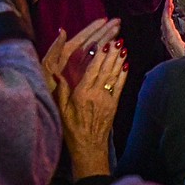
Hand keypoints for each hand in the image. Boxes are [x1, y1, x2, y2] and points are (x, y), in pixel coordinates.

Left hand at [43, 17, 121, 91]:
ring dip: (109, 38)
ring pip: (99, 48)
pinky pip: (100, 60)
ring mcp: (82, 65)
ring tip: (118, 29)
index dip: (95, 27)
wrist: (48, 102)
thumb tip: (62, 30)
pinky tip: (115, 48)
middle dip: (106, 29)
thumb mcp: (47, 64)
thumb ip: (55, 48)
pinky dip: (108, 53)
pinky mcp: (87, 74)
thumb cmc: (46, 84)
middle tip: (118, 21)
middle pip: (94, 39)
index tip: (106, 19)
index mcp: (67, 52)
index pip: (84, 36)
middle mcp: (77, 56)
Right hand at [55, 37, 126, 179]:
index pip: (92, 71)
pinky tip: (126, 64)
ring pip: (114, 76)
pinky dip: (124, 74)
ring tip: (123, 46)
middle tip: (116, 38)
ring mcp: (107, 99)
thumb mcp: (61, 110)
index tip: (102, 43)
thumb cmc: (71, 128)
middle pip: (105, 70)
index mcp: (82, 94)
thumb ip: (62, 91)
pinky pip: (120, 86)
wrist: (89, 146)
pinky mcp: (114, 104)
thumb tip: (57, 74)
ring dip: (119, 60)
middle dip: (111, 54)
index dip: (98, 57)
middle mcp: (96, 94)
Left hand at [161, 0, 184, 58]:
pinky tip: (173, 21)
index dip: (167, 8)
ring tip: (171, 7)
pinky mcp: (172, 46)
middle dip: (166, 10)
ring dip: (167, 16)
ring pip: (164, 26)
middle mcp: (169, 41)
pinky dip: (169, 22)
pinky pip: (167, 31)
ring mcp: (169, 44)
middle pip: (164, 22)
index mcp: (173, 40)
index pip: (167, 21)